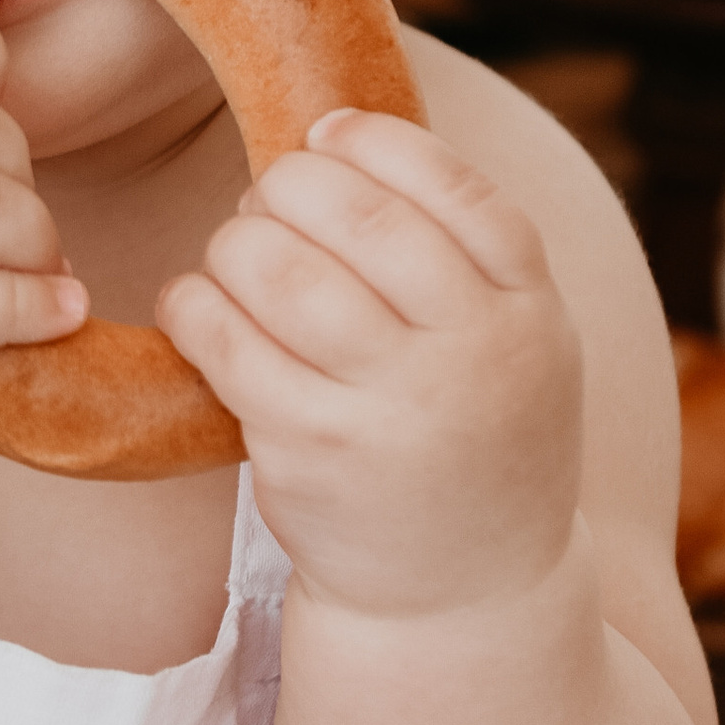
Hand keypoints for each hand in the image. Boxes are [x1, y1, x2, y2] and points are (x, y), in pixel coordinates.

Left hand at [156, 109, 582, 619]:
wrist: (462, 593)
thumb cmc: (468, 432)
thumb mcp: (513, 340)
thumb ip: (459, 251)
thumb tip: (332, 131)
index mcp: (530, 311)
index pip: (454, 187)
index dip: (375, 142)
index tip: (325, 132)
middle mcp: (473, 355)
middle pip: (358, 216)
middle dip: (288, 186)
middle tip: (267, 201)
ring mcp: (391, 410)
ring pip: (280, 271)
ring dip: (235, 243)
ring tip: (234, 256)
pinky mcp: (311, 455)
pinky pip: (225, 344)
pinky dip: (194, 305)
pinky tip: (196, 308)